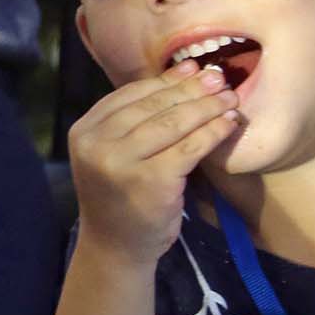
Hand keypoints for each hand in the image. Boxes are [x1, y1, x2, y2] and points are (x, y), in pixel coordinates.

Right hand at [66, 63, 239, 260]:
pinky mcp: (151, 180)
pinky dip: (213, 132)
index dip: (165, 80)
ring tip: (230, 99)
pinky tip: (228, 124)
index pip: (130, 95)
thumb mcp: (114, 153)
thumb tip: (183, 73)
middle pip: (153, 105)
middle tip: (220, 79)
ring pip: (173, 122)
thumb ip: (133, 121)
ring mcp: (121, 163)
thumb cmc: (121, 196)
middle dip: (191, 89)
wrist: (116, 246)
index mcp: (84, 131)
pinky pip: (189, 147)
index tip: (192, 68)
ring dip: (207, 107)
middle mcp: (97, 143)